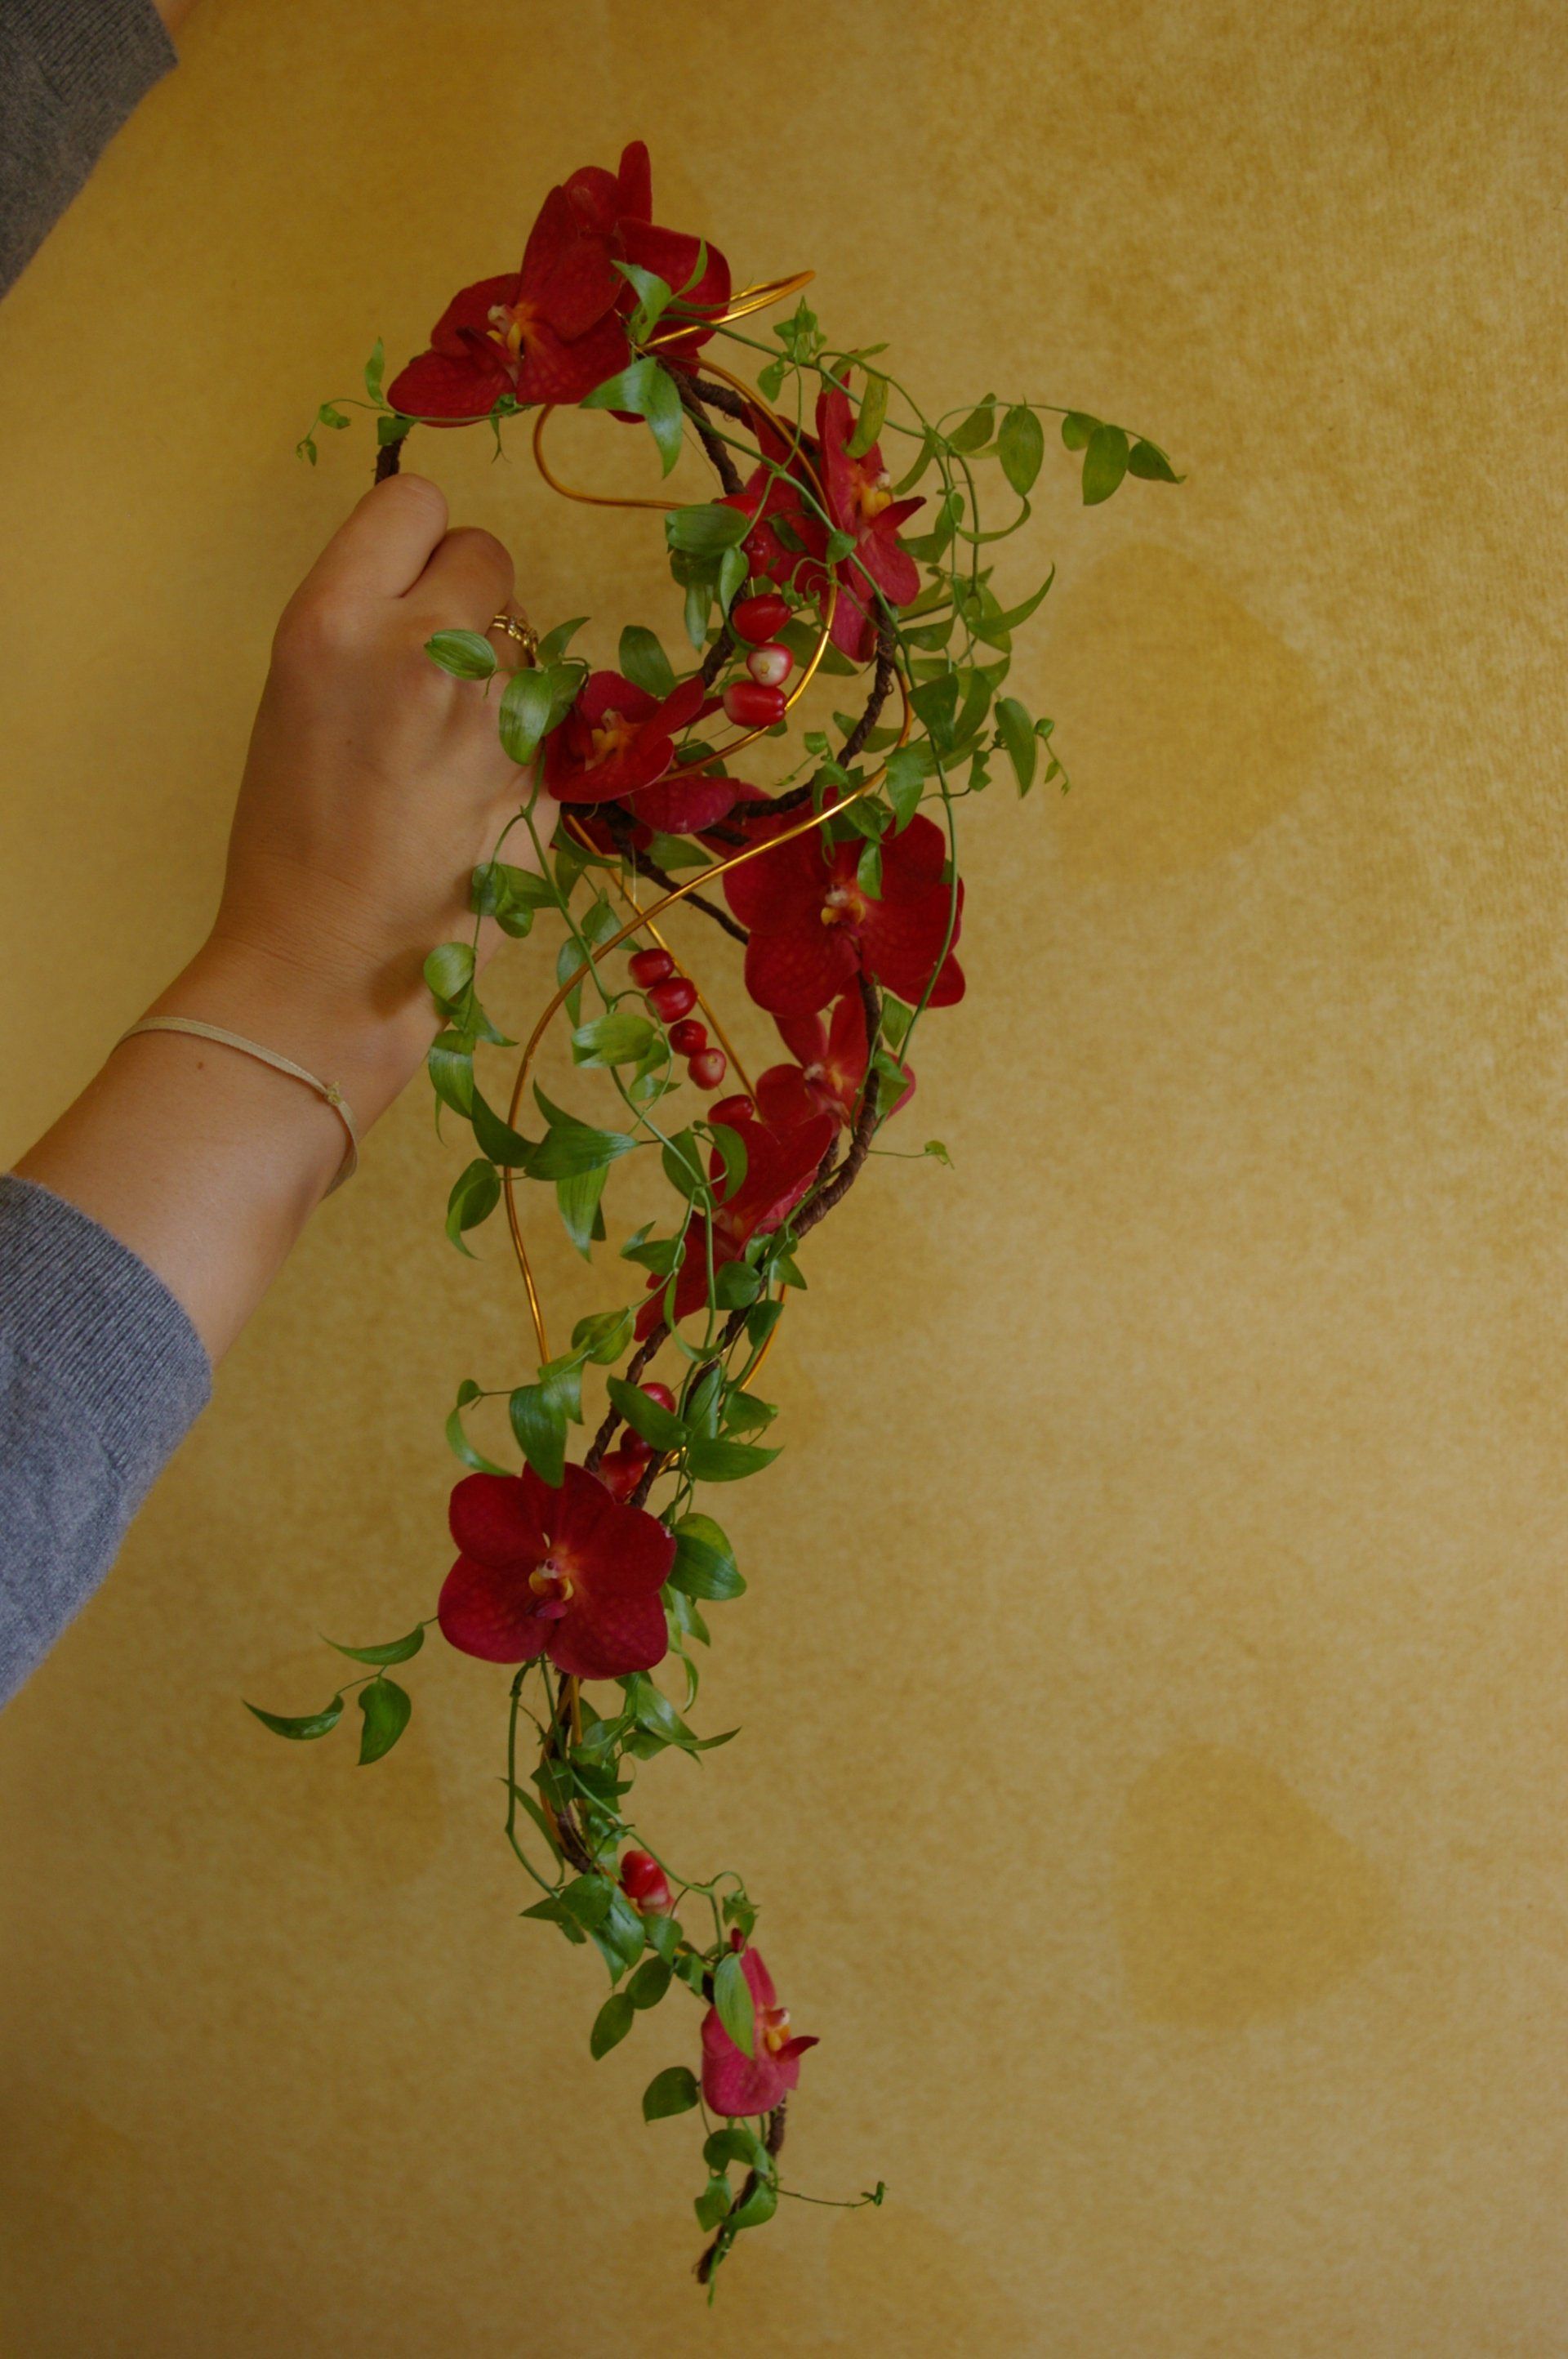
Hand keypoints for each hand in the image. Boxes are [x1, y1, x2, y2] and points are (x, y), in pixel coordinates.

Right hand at [17, 476, 538, 1356]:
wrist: (323, 968)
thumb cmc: (288, 843)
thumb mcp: (296, 701)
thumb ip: (364, 630)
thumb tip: (433, 589)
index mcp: (335, 621)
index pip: (415, 501)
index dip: (417, 539)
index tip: (410, 578)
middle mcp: (423, 651)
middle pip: (488, 558)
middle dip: (470, 602)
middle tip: (434, 670)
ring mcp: (495, 720)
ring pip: (530, 650)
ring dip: (502, 684)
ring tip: (444, 760)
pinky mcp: (544, 783)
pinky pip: (548, 735)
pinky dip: (522, 759)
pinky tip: (471, 813)